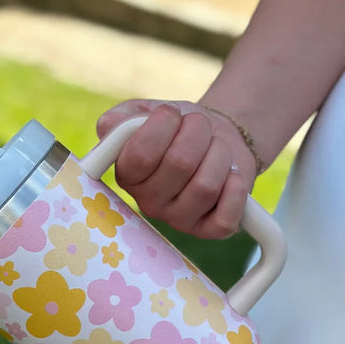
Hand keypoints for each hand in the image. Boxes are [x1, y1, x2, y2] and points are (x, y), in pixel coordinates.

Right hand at [96, 99, 257, 238]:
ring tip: (217, 148)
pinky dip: (235, 189)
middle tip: (200, 125)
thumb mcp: (149, 113)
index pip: (139, 155)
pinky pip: (225, 218)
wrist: (216, 137)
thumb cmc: (179, 128)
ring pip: (206, 186)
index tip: (171, 113)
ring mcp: (179, 221)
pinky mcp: (210, 230)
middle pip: (179, 164)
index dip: (162, 125)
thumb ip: (124, 117)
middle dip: (197, 132)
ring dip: (220, 154)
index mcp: (128, 176)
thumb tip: (108, 126)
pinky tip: (231, 175)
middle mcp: (149, 203)